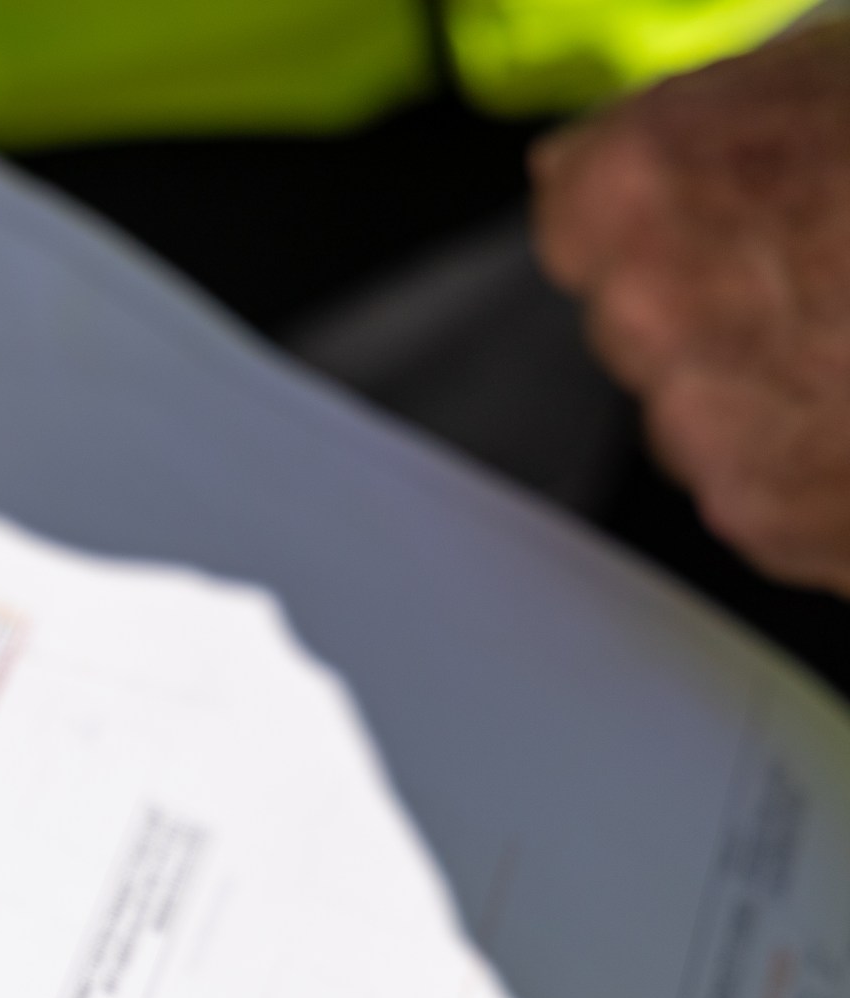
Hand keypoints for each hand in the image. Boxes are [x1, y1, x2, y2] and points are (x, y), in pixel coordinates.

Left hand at [533, 21, 849, 590]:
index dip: (666, 222)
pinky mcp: (765, 520)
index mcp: (644, 180)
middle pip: (640, 323)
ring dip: (776, 393)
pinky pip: (765, 494)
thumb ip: (721, 126)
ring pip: (701, 414)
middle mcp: (648, 308)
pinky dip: (823, 472)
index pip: (578, 217)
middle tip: (843, 285)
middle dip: (723, 310)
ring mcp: (704, 424)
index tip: (723, 222)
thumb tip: (671, 152)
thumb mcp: (840, 74)